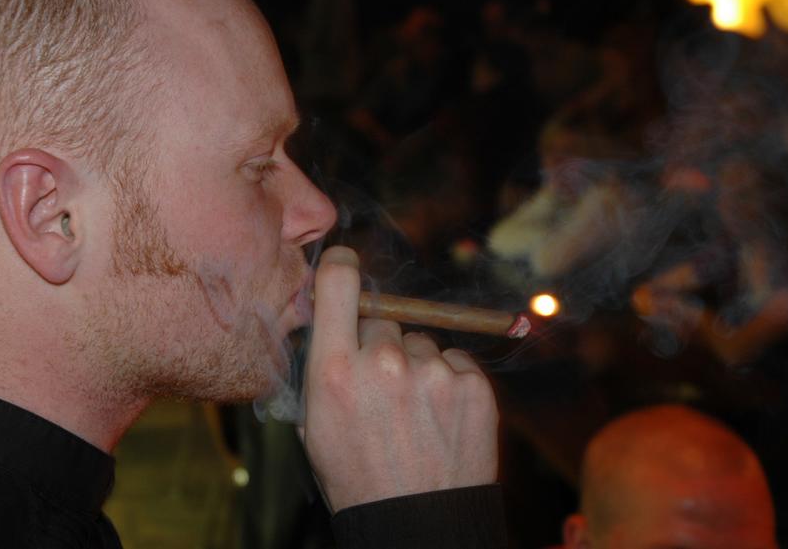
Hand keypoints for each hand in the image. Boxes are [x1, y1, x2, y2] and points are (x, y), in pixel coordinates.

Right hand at [301, 246, 498, 511]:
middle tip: (381, 388)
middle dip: (378, 343)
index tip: (345, 266)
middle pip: (382, 320)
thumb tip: (323, 321)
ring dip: (416, 366)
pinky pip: (454, 362)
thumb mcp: (314, 426)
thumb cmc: (357, 478)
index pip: (338, 282)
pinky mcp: (474, 385)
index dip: (341, 267)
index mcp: (334, 370)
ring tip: (414, 414)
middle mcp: (383, 362)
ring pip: (421, 343)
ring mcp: (432, 372)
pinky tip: (439, 418)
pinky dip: (448, 382)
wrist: (418, 526)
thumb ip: (318, 368)